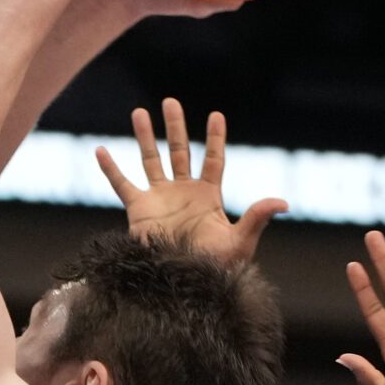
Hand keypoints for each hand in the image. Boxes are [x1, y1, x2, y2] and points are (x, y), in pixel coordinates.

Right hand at [95, 98, 286, 265]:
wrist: (180, 282)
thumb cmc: (213, 267)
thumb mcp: (240, 241)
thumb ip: (257, 217)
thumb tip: (284, 202)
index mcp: (207, 196)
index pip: (213, 160)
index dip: (215, 138)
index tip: (216, 115)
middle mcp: (182, 192)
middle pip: (179, 151)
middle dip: (175, 126)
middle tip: (170, 102)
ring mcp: (159, 198)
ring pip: (151, 160)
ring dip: (145, 137)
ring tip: (139, 112)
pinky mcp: (138, 210)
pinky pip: (121, 184)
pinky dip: (110, 169)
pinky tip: (100, 150)